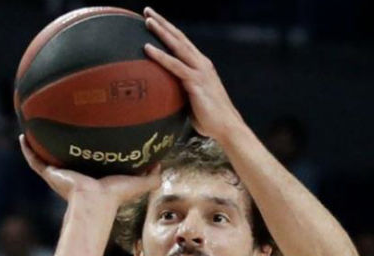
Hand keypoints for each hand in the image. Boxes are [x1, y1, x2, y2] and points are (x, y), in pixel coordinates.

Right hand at [19, 134, 158, 205]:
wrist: (94, 202)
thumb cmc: (114, 196)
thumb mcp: (137, 183)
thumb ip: (151, 176)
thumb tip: (163, 164)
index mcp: (90, 175)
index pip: (87, 161)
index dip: (87, 150)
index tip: (87, 136)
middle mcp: (72, 173)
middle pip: (64, 156)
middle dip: (62, 144)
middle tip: (61, 125)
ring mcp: (59, 173)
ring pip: (45, 156)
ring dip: (39, 143)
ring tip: (34, 126)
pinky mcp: (50, 173)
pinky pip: (34, 159)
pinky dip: (27, 149)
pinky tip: (23, 136)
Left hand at [143, 7, 244, 141]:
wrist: (226, 127)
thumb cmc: (209, 118)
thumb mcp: (192, 100)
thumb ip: (181, 91)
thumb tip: (164, 95)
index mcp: (201, 65)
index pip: (183, 43)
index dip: (169, 30)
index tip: (155, 19)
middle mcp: (201, 63)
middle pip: (179, 37)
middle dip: (163, 22)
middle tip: (148, 10)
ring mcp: (199, 71)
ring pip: (178, 46)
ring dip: (162, 32)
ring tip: (147, 20)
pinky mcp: (195, 82)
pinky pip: (174, 66)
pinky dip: (160, 56)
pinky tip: (147, 48)